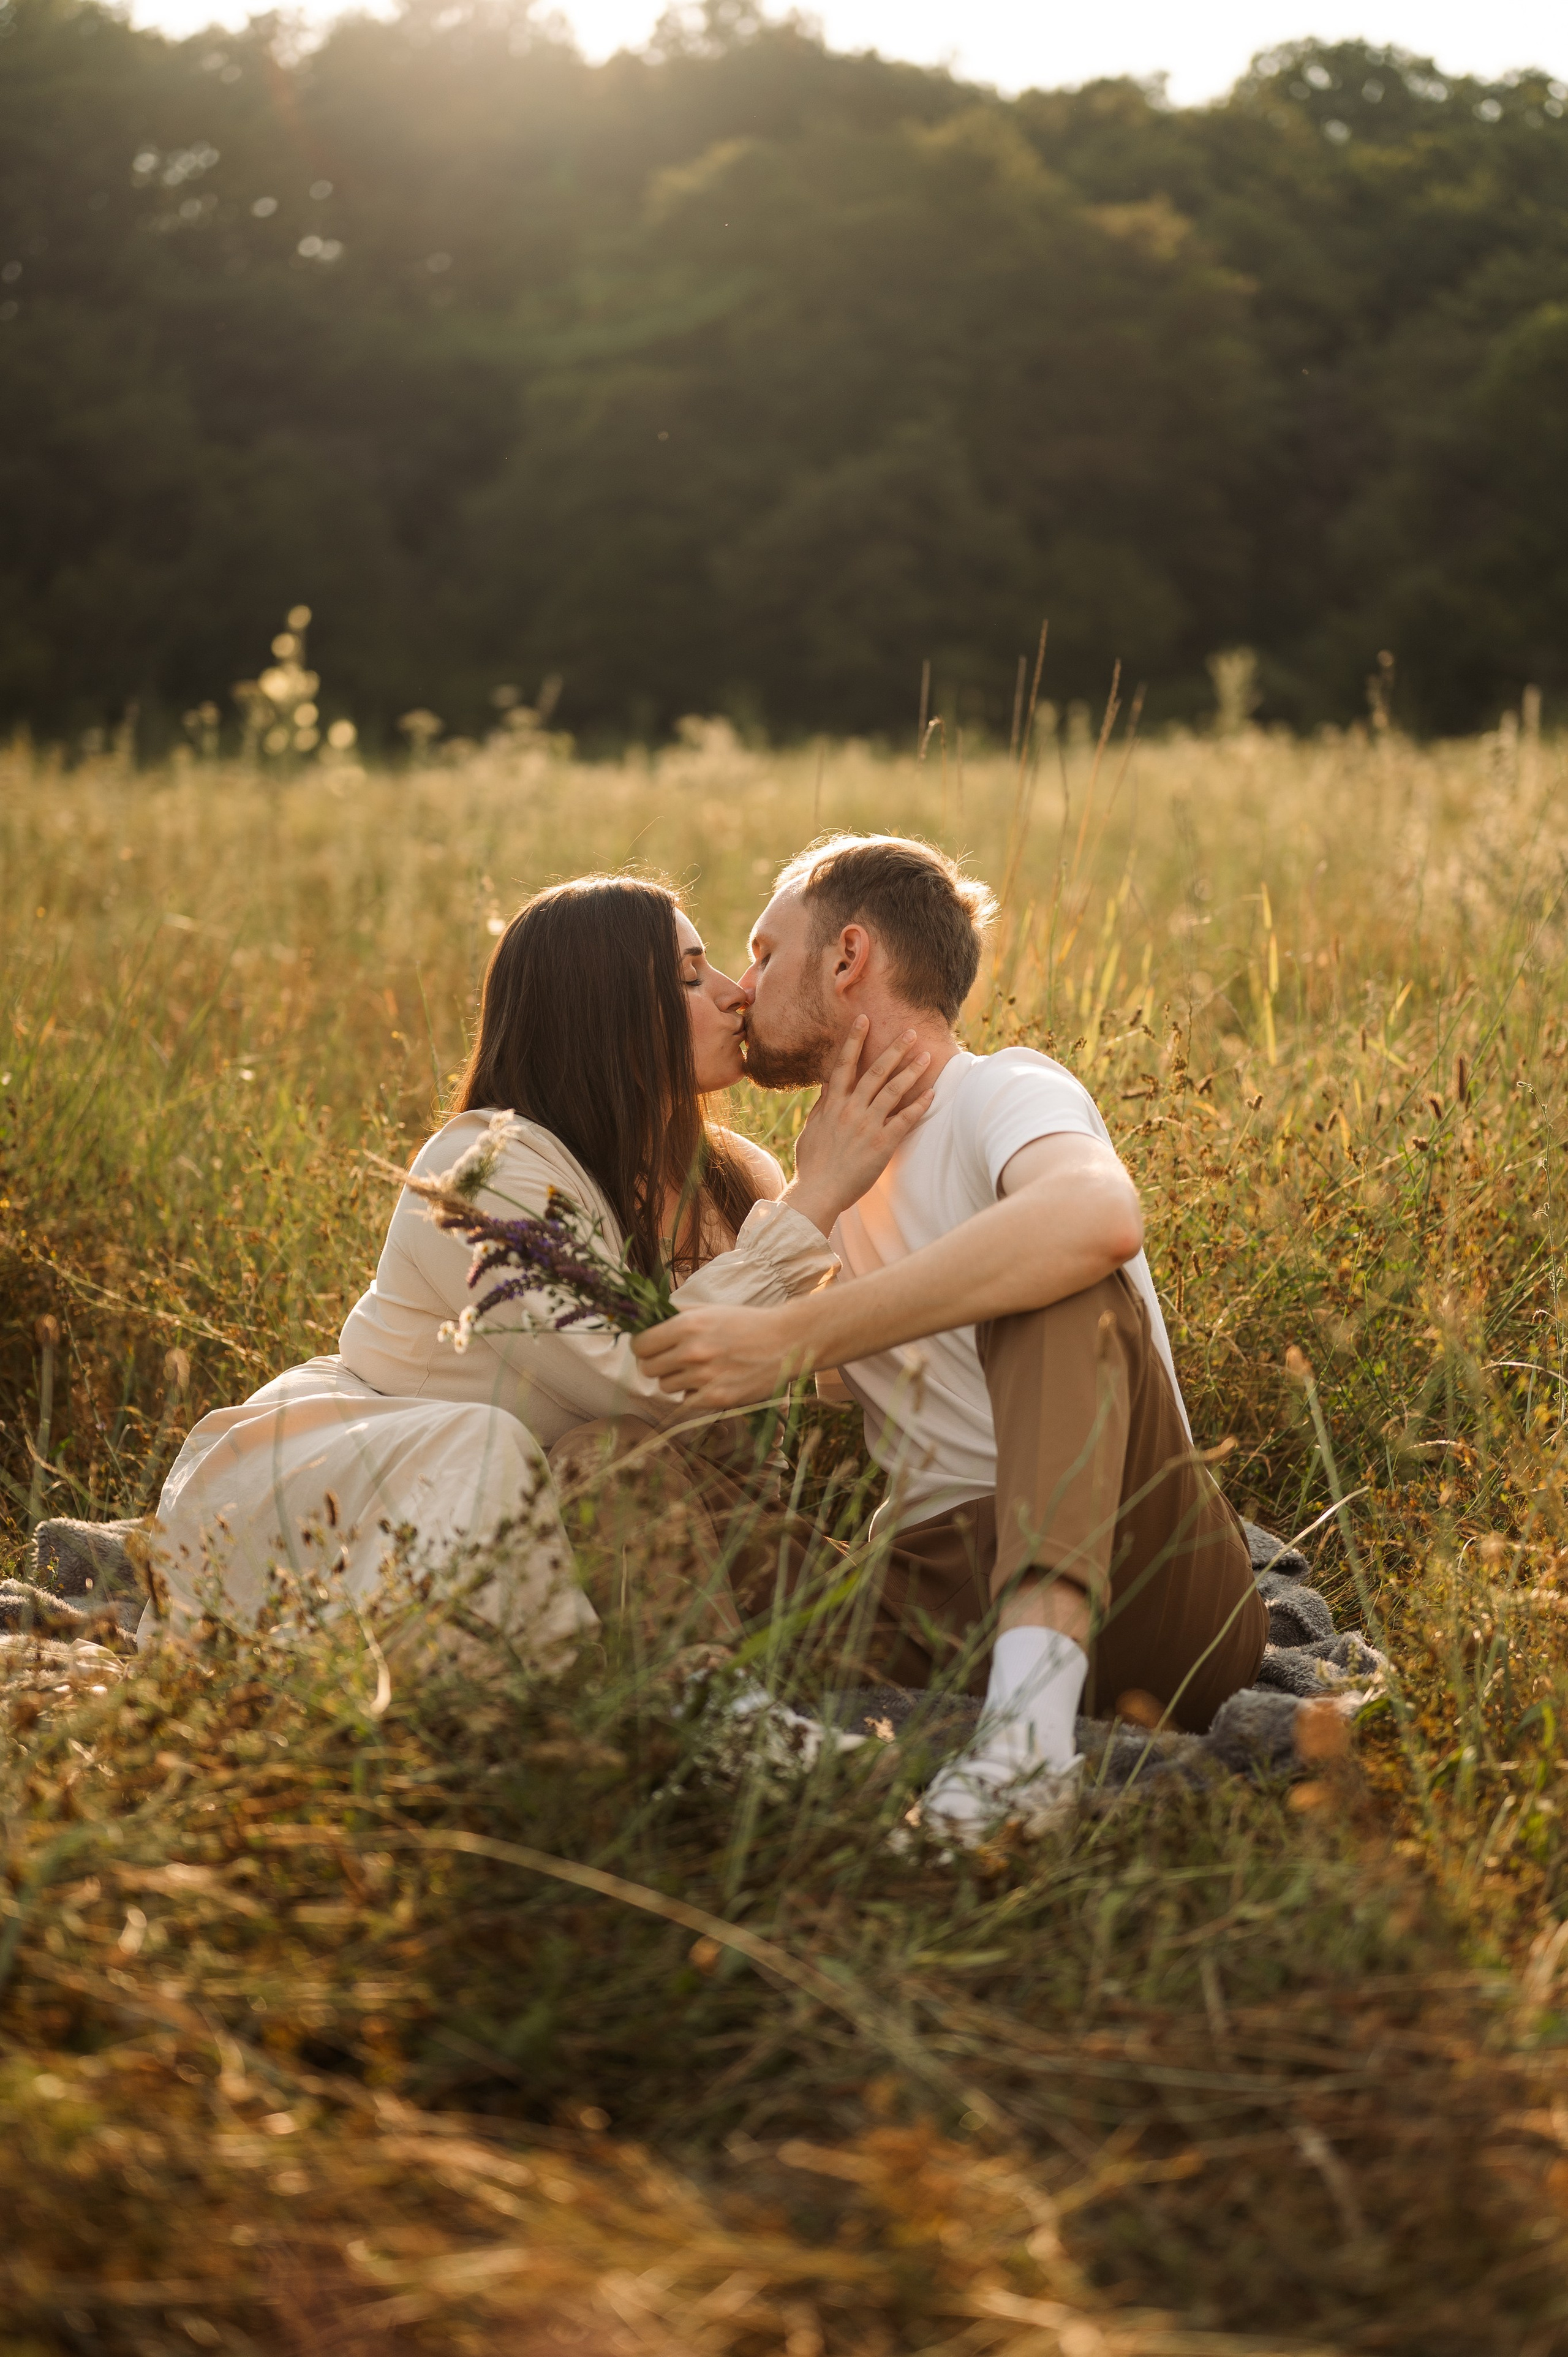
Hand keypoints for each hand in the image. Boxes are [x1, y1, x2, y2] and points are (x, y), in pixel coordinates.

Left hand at [631, 1302, 809, 1408]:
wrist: (786, 1342)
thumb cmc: (746, 1323)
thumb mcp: (709, 1310)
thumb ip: (675, 1314)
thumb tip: (645, 1320)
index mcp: (687, 1325)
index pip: (640, 1345)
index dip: (644, 1347)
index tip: (652, 1348)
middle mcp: (692, 1351)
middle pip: (647, 1369)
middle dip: (656, 1364)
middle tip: (672, 1361)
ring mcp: (704, 1377)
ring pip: (665, 1386)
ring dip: (676, 1379)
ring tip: (698, 1370)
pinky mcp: (717, 1398)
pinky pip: (686, 1401)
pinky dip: (694, 1394)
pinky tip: (710, 1382)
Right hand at [783, 1018, 933, 1234]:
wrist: (818, 1192)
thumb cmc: (812, 1164)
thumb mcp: (812, 1129)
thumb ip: (823, 1103)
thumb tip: (828, 1081)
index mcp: (833, 1104)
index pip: (844, 1064)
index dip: (854, 1040)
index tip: (863, 1019)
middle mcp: (851, 1109)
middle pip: (875, 1071)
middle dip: (894, 1049)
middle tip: (911, 1032)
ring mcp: (867, 1125)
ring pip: (893, 1090)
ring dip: (911, 1071)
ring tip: (927, 1056)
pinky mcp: (882, 1144)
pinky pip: (905, 1120)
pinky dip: (919, 1106)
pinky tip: (932, 1094)